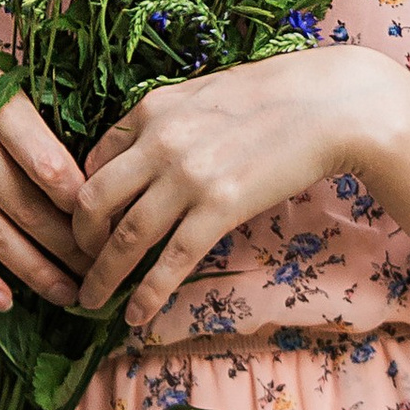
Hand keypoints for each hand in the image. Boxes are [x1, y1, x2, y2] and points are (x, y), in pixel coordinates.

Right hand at [0, 13, 83, 311]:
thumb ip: (27, 121)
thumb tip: (74, 174)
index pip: (45, 162)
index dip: (81, 200)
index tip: (110, 222)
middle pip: (25, 207)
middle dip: (69, 246)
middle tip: (102, 269)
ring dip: (34, 271)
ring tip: (68, 293)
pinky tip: (5, 300)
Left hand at [69, 48, 409, 328]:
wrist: (329, 105)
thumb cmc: (273, 94)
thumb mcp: (204, 93)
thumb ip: (166, 121)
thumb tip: (143, 155)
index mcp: (151, 109)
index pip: (93, 160)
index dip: (83, 198)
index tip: (87, 222)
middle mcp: (160, 143)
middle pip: (93, 201)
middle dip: (80, 239)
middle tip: (82, 262)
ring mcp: (188, 178)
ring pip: (124, 239)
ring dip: (101, 276)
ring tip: (91, 300)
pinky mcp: (220, 209)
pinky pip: (171, 262)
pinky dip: (147, 294)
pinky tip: (135, 315)